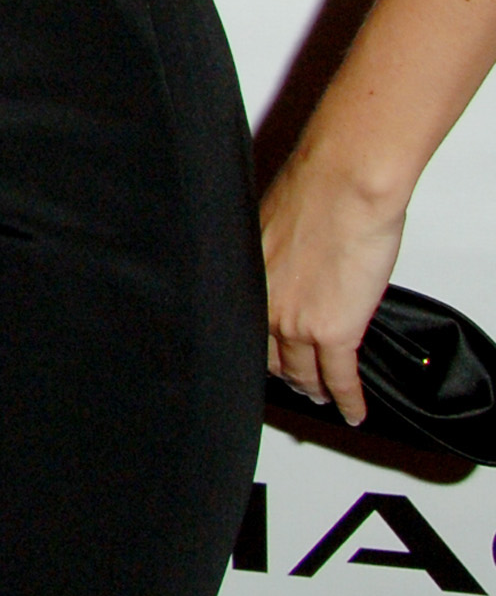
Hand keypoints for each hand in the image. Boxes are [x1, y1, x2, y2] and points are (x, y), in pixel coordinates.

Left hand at [261, 143, 406, 426]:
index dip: (254, 349)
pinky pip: (340, 380)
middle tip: (296, 383)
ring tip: (324, 396)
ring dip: (315, 389)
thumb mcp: (273, 227)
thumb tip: (287, 268)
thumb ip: (274, 258)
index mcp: (243, 275)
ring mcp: (293, 322)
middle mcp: (260, 302)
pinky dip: (348, 400)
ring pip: (302, 373)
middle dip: (284, 373)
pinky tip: (353, 412)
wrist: (344, 184)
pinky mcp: (333, 332)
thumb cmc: (314, 190)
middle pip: (268, 356)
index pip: (242, 327)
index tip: (262, 359)